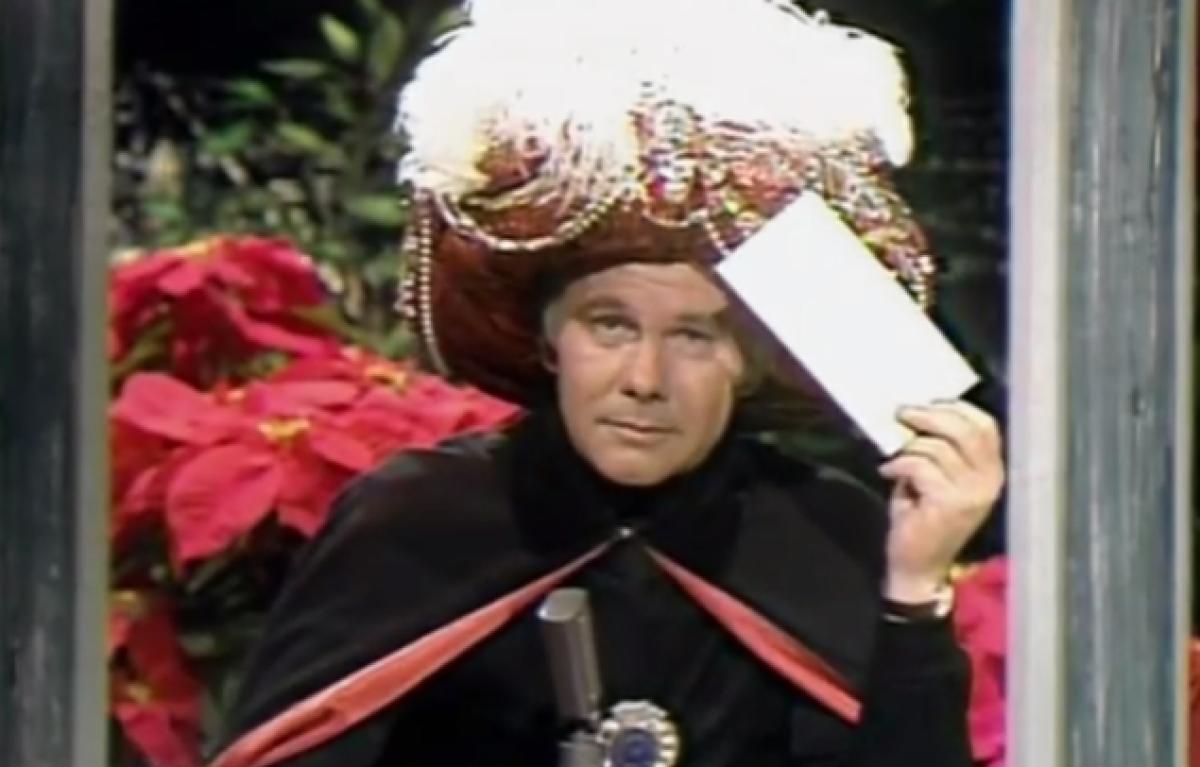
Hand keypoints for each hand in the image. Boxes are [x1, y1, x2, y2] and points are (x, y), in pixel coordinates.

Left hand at [879, 401, 1003, 602]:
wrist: (919, 566)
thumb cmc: (924, 519)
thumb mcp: (938, 478)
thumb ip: (939, 449)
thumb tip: (917, 412)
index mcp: (991, 471)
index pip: (985, 426)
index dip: (956, 408)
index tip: (928, 403)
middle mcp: (989, 481)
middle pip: (965, 429)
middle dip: (930, 414)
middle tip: (902, 412)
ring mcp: (972, 492)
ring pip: (937, 446)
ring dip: (908, 446)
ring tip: (895, 456)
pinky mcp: (950, 503)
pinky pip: (921, 465)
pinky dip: (899, 464)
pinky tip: (888, 472)